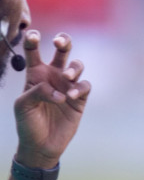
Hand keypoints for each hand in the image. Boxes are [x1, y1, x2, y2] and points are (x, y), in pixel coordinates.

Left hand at [13, 31, 88, 168]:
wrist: (42, 145)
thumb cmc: (27, 123)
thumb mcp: (22, 105)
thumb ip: (36, 91)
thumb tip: (58, 89)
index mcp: (35, 74)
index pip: (33, 52)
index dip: (32, 41)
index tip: (33, 34)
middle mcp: (53, 76)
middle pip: (62, 51)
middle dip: (63, 41)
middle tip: (59, 42)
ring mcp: (68, 86)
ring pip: (77, 66)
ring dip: (74, 67)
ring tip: (68, 76)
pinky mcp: (80, 99)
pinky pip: (84, 86)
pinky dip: (79, 88)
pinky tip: (69, 97)